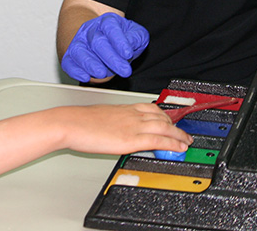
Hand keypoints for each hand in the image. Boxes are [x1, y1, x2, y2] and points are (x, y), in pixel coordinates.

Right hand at [61, 13, 147, 81]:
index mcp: (107, 22)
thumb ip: (136, 37)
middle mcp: (90, 30)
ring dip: (90, 63)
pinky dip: (75, 70)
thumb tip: (131, 44)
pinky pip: (68, 63)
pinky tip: (85, 77)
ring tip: (101, 74)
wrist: (101, 40)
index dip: (119, 41)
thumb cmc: (119, 39)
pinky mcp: (70, 56)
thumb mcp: (135, 33)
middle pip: (97, 41)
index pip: (110, 27)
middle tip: (124, 71)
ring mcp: (78, 43)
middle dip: (111, 58)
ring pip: (79, 51)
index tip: (128, 54)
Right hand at [61, 102, 191, 155]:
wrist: (70, 123)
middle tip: (183, 134)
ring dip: (179, 135)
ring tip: (186, 142)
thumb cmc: (78, 121)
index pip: (150, 108)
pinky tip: (179, 148)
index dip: (164, 115)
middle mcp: (131, 114)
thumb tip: (114, 129)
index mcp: (123, 108)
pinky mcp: (130, 139)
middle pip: (161, 117)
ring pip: (164, 127)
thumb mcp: (100, 116)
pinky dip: (172, 143)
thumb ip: (112, 121)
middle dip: (175, 126)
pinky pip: (158, 140)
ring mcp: (132, 126)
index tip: (170, 121)